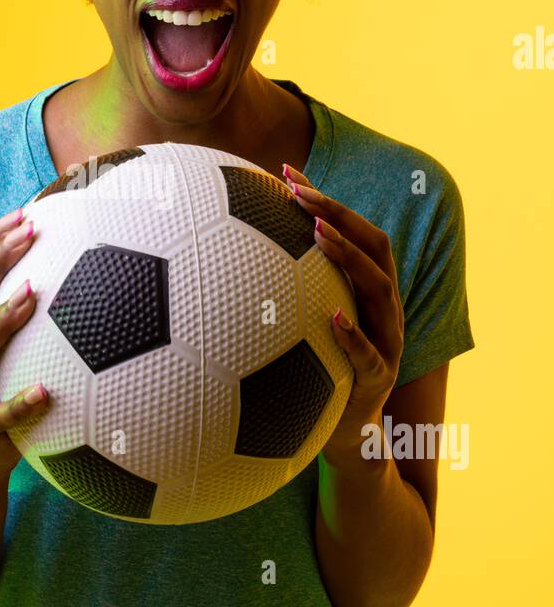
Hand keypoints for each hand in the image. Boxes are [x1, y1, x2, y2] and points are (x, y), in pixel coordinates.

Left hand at [282, 163, 403, 465]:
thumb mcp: (301, 328)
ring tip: (316, 235)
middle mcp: (383, 307)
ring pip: (381, 290)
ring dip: (349, 258)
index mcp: (365, 289)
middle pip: (376, 246)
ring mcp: (387, 341)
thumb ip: (281, 291)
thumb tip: (220, 255)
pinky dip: (352, 333)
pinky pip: (371, 354)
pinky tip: (329, 317)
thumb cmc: (317, 373)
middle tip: (301, 194)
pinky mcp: (378, 379)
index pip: (356, 230)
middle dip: (340, 213)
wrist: (345, 435)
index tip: (287, 171)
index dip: (327, 198)